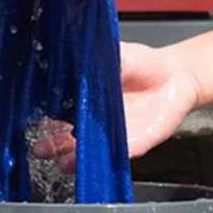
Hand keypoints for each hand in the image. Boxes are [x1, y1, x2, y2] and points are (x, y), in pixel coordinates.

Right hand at [31, 42, 199, 171]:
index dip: (43, 118)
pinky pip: (116, 155)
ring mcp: (110, 136)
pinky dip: (106, 160)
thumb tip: (78, 53)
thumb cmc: (143, 64)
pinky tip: (95, 158)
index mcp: (82, 99)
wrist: (176, 76)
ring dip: (71, 159)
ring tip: (63, 158)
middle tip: (42, 147)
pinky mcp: (133, 145)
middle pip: (63, 140)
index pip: (54, 113)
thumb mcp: (117, 54)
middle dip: (51, 146)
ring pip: (85, 154)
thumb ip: (98, 58)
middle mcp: (91, 122)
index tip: (35, 120)